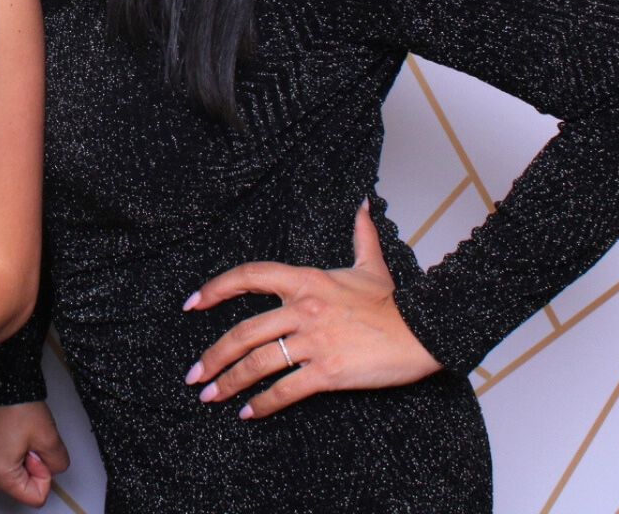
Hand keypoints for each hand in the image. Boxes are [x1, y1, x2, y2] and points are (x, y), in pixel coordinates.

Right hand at [0, 402, 69, 506]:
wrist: (0, 380)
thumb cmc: (15, 405)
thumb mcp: (48, 438)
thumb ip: (59, 463)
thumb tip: (56, 467)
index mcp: (0, 475)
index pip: (36, 497)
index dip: (45, 475)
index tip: (40, 453)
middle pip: (26, 486)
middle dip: (36, 465)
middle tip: (32, 440)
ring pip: (19, 472)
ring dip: (28, 455)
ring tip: (24, 433)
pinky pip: (9, 459)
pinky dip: (18, 448)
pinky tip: (17, 430)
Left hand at [184, 200, 441, 418]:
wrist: (425, 333)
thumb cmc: (395, 304)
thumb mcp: (372, 266)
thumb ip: (360, 235)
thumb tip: (362, 204)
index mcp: (306, 280)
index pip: (249, 276)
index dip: (216, 289)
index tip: (193, 304)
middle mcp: (303, 309)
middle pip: (243, 332)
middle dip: (213, 356)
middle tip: (195, 375)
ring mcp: (313, 341)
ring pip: (257, 363)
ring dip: (229, 383)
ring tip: (211, 396)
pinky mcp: (327, 371)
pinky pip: (285, 390)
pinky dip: (263, 404)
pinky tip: (248, 413)